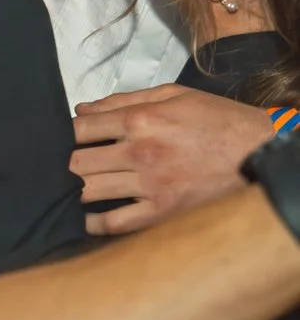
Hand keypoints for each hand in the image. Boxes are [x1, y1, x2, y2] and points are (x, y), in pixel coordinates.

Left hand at [70, 83, 279, 235]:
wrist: (261, 151)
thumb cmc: (219, 120)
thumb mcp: (176, 95)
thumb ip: (125, 100)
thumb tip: (81, 109)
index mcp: (141, 120)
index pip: (79, 129)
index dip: (63, 134)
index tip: (58, 140)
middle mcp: (140, 153)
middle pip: (76, 163)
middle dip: (62, 164)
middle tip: (57, 168)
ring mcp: (149, 185)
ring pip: (87, 192)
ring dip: (71, 192)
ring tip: (65, 191)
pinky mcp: (161, 212)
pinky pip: (113, 223)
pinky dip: (92, 223)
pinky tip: (84, 218)